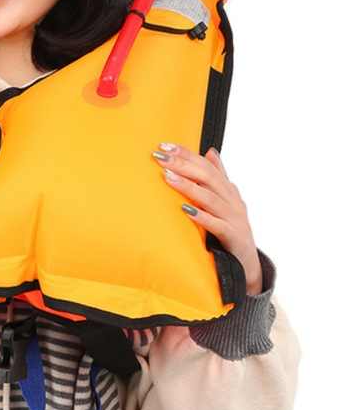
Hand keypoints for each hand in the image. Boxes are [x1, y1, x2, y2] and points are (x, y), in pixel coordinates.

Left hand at [151, 143, 262, 295]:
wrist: (248, 264)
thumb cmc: (231, 228)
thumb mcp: (224, 200)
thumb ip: (218, 176)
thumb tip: (210, 151)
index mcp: (227, 189)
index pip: (206, 165)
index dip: (186, 154)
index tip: (164, 145)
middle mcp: (232, 200)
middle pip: (207, 177)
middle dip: (182, 164)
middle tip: (160, 156)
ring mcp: (234, 218)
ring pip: (210, 198)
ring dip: (188, 186)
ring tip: (167, 177)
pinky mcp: (234, 237)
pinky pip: (217, 226)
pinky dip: (202, 217)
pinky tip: (186, 211)